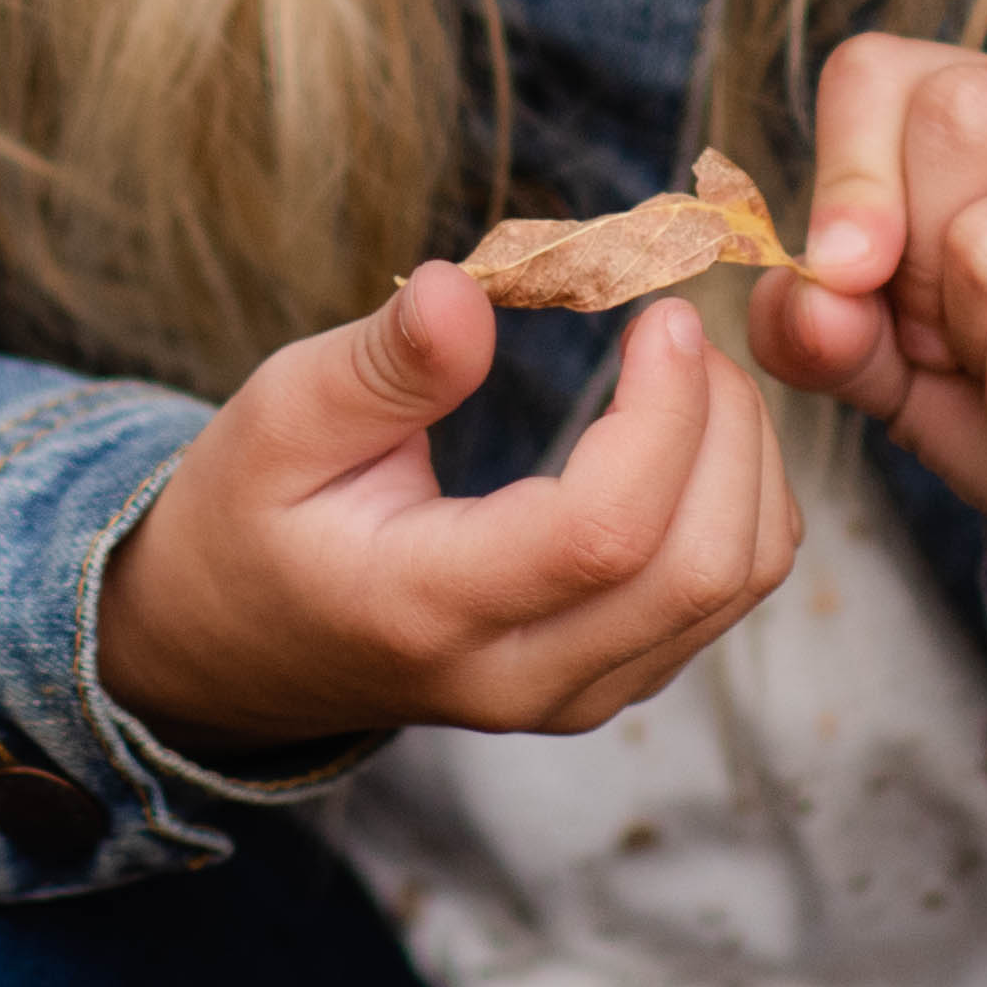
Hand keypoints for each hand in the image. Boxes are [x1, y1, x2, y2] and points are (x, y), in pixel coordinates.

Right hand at [96, 267, 800, 756]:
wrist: (239, 642)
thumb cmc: (254, 514)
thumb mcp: (278, 417)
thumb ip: (382, 363)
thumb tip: (463, 289)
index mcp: (429, 610)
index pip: (601, 534)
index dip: (662, 416)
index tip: (660, 317)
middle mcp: (519, 679)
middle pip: (698, 571)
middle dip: (726, 425)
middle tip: (680, 327)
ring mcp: (572, 696)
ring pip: (731, 586)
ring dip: (747, 459)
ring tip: (689, 369)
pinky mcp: (609, 682)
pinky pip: (723, 596)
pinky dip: (740, 500)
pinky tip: (689, 429)